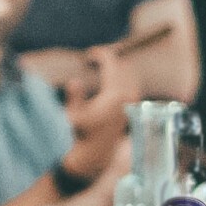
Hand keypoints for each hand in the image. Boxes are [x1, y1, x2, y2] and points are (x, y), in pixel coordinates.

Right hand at [61, 46, 135, 175]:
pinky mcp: (132, 106)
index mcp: (114, 95)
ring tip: (100, 65)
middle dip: (109, 59)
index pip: (112, 65)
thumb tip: (73, 81)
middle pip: (123, 66)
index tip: (89, 54)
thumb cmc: (82, 133)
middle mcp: (127, 97)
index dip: (101, 55)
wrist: (97, 152)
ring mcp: (132, 101)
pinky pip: (132, 83)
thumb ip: (75, 97)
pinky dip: (122, 76)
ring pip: (129, 74)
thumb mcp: (73, 115)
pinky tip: (109, 77)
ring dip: (116, 67)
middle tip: (93, 58)